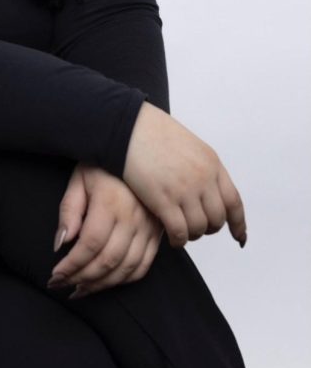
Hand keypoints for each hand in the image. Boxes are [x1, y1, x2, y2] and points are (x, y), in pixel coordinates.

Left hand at [47, 161, 164, 296]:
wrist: (137, 151)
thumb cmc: (103, 165)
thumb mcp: (79, 179)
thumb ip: (69, 210)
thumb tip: (61, 243)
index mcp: (111, 203)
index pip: (89, 244)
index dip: (71, 265)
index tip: (55, 276)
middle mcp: (133, 218)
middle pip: (108, 260)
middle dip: (82, 279)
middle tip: (63, 286)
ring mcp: (149, 227)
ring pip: (126, 268)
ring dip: (101, 285)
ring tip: (80, 289)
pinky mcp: (158, 234)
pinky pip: (144, 266)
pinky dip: (124, 280)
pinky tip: (106, 282)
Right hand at [122, 102, 247, 248]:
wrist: (129, 128)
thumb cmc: (154, 134)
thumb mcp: (191, 146)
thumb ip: (203, 169)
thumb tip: (209, 193)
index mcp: (212, 164)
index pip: (234, 202)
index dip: (238, 224)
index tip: (239, 237)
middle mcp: (203, 179)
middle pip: (217, 219)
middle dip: (209, 228)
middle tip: (196, 228)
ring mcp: (184, 190)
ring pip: (199, 228)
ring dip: (192, 235)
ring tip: (181, 232)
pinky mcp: (164, 200)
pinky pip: (180, 231)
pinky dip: (178, 239)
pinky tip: (172, 238)